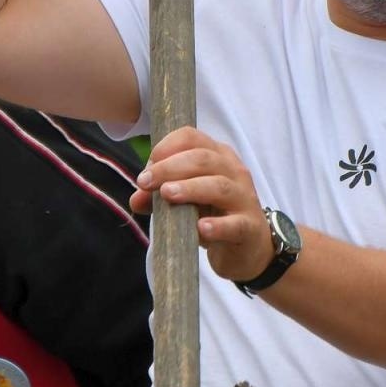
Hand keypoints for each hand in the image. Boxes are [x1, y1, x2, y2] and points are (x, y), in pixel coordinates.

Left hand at [131, 126, 274, 282]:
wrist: (247, 249)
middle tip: (145, 182)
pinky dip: (218, 225)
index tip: (148, 164)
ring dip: (190, 188)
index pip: (193, 138)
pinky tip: (201, 228)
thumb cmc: (214, 215)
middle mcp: (234, 171)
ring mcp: (244, 199)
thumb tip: (136, 199)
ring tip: (167, 194)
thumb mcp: (185, 202)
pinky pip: (235, 224)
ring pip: (219, 186)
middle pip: (203, 159)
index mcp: (218, 157)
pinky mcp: (249, 227)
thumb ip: (158, 198)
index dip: (169, 146)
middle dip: (170, 168)